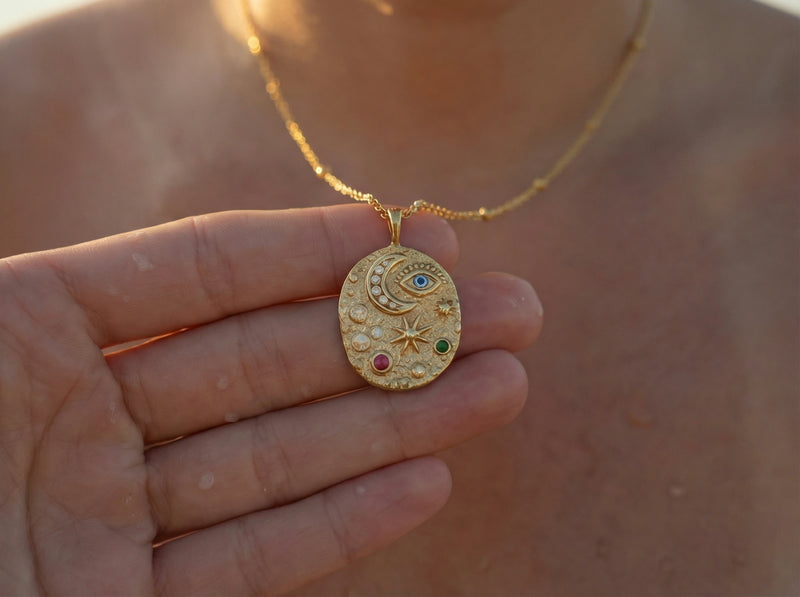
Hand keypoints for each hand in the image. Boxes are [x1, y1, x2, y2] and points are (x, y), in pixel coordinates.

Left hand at [0, 206, 541, 595]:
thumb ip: (90, 302)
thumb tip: (258, 235)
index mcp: (13, 342)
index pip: (197, 277)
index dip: (308, 251)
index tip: (408, 238)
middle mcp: (66, 430)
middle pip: (265, 365)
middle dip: (392, 334)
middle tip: (505, 308)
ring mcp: (99, 529)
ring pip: (278, 462)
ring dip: (398, 423)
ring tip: (500, 384)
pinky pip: (248, 564)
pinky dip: (340, 521)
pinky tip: (425, 476)